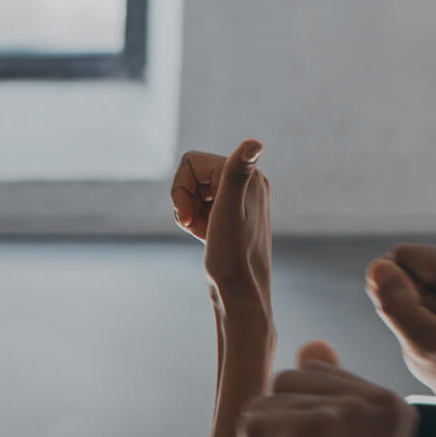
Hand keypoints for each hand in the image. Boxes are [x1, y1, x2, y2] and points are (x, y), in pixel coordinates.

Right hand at [171, 139, 271, 304]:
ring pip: (196, 192)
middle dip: (185, 200)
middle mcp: (249, 183)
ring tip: (201, 234)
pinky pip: (204, 207)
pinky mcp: (234, 216)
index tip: (186, 215)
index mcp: (249, 177)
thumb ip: (236, 173)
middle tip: (193, 226)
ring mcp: (242, 200)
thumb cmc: (232, 256)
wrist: (240, 294)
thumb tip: (255, 142)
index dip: (180, 188)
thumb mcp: (228, 212)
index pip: (192, 162)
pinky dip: (196, 220)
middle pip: (194, 176)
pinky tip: (205, 238)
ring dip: (190, 212)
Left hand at [240, 343, 416, 436]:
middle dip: (281, 430)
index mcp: (392, 404)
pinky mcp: (307, 426)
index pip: (316, 376)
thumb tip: (313, 343)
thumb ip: (331, 393)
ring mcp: (345, 411)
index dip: (304, 429)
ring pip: (266, 398)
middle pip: (289, 378)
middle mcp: (378, 400)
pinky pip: (249, 418)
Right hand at [365, 242, 435, 406]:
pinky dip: (417, 297)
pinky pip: (414, 271)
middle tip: (428, 327)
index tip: (423, 322)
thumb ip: (397, 306)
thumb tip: (376, 267)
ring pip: (407, 267)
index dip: (399, 293)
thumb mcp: (421, 344)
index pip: (403, 257)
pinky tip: (435, 318)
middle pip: (405, 259)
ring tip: (433, 326)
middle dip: (405, 296)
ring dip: (411, 299)